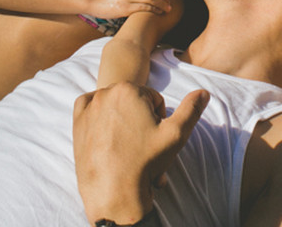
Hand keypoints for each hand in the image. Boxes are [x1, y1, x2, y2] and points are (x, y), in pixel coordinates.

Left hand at [73, 83, 209, 223]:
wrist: (113, 192)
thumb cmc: (145, 162)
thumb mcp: (176, 134)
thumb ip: (192, 109)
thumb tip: (204, 92)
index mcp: (129, 90)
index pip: (153, 99)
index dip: (158, 118)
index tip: (154, 136)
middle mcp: (106, 94)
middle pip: (133, 101)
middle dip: (140, 119)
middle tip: (142, 143)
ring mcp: (89, 109)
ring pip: (113, 106)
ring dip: (121, 118)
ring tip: (126, 143)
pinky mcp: (77, 123)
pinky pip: (88, 108)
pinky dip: (97, 114)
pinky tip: (106, 132)